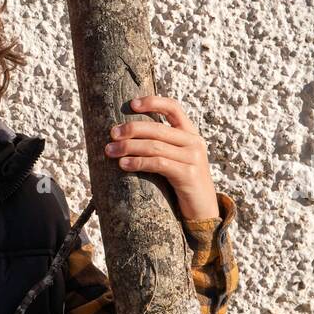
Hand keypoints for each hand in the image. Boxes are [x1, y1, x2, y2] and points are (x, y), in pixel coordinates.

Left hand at [104, 94, 219, 220]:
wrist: (203, 210)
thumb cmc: (182, 184)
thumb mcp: (175, 160)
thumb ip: (162, 146)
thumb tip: (126, 137)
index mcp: (190, 134)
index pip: (173, 108)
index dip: (153, 102)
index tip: (131, 104)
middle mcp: (194, 142)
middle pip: (158, 128)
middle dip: (132, 129)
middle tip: (112, 134)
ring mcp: (193, 158)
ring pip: (155, 146)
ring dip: (128, 147)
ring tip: (110, 151)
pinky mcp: (188, 175)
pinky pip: (158, 163)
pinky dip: (138, 162)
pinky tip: (123, 164)